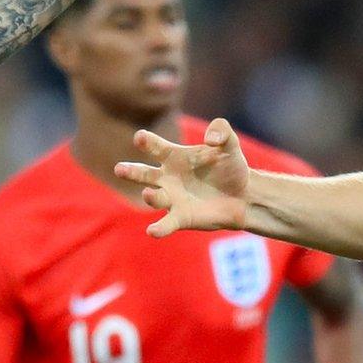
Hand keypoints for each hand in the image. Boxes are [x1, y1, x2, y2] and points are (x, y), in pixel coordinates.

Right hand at [118, 118, 252, 236]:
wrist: (243, 195)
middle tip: (119, 169)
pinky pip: (166, 224)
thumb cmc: (231, 167)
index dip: (147, 142)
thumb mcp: (229, 144)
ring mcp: (172, 199)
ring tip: (149, 193)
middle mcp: (167, 178)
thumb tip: (210, 139)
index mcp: (174, 156)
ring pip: (154, 198)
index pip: (156, 147)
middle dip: (131, 171)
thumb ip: (221, 131)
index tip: (139, 138)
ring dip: (150, 196)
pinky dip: (159, 228)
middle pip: (143, 174)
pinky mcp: (181, 218)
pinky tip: (152, 231)